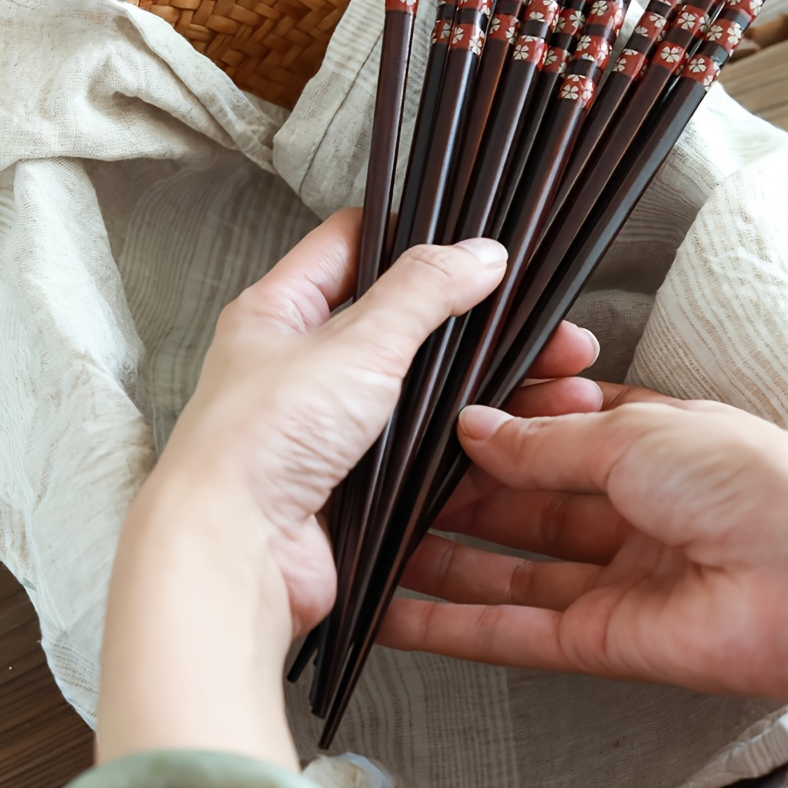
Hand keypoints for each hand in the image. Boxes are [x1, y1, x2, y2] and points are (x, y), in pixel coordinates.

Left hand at [126, 209, 601, 641]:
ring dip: (481, 385)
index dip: (410, 234)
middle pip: (401, 323)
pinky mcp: (354, 480)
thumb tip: (476, 253)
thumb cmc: (258, 443)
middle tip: (536, 324)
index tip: (471, 242)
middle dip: (473, 323)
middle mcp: (301, 365)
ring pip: (420, 390)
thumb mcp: (352, 344)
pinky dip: (466, 442)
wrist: (238, 553)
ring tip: (549, 382)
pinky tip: (511, 433)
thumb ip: (421, 292)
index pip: (350, 243)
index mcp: (279, 313)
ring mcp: (329, 426)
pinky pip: (421, 449)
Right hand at [380, 386, 787, 722]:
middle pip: (519, 504)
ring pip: (504, 569)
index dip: (493, 428)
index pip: (550, 433)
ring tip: (370, 548)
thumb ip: (545, 441)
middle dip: (453, 495)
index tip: (431, 421)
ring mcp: (610, 581)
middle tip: (383, 486)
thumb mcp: (633, 432)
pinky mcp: (598, 644)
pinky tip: (395, 613)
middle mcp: (626, 512)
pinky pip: (511, 631)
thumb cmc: (750, 480)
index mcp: (647, 446)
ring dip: (438, 560)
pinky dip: (451, 626)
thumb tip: (475, 428)